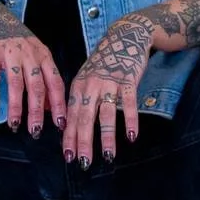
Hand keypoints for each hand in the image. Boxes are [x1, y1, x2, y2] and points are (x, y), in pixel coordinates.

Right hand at [0, 2, 66, 135]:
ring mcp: (11, 53)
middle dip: (37, 111)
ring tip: (15, 125)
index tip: (61, 123)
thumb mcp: (34, 55)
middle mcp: (30, 54)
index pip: (56, 83)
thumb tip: (49, 108)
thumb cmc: (15, 39)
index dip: (59, 104)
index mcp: (43, 56)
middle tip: (36, 131)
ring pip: (16, 84)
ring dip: (16, 107)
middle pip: (37, 86)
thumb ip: (42, 78)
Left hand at [64, 13, 152, 166]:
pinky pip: (129, 104)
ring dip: (105, 137)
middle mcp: (91, 86)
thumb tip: (68, 127)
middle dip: (83, 142)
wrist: (123, 37)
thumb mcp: (85, 78)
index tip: (68, 156)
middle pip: (85, 118)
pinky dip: (130, 121)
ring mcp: (110, 83)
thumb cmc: (103, 63)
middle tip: (83, 163)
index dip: (69, 137)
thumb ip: (79, 101)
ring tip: (107, 156)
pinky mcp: (128, 81)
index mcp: (78, 87)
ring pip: (106, 114)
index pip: (71, 117)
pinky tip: (131, 136)